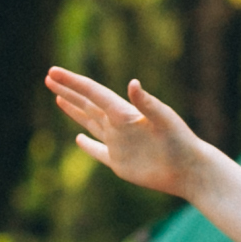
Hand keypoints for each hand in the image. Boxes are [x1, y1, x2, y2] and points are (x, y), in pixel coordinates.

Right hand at [46, 67, 223, 201]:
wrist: (191, 170)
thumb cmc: (181, 142)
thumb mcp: (164, 120)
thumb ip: (147, 102)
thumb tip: (132, 82)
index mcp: (125, 113)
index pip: (93, 93)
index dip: (72, 82)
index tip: (53, 72)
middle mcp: (119, 125)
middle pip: (87, 104)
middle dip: (69, 90)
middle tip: (49, 77)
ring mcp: (118, 144)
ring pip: (90, 123)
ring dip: (75, 111)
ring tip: (59, 98)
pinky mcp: (120, 163)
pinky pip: (99, 152)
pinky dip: (88, 146)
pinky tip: (78, 139)